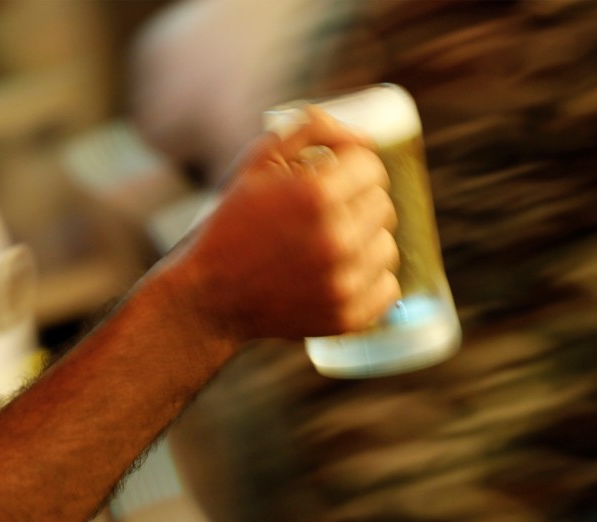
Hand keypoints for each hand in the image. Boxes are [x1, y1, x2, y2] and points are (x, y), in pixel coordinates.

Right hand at [158, 108, 400, 341]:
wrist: (208, 298)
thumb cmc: (231, 224)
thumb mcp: (257, 163)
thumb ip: (310, 130)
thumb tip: (363, 138)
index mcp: (315, 194)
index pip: (371, 167)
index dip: (352, 169)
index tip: (334, 179)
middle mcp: (335, 239)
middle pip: (381, 205)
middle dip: (357, 203)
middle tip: (325, 214)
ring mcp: (344, 282)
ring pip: (386, 246)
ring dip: (365, 241)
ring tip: (329, 245)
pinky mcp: (348, 317)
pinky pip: (388, 287)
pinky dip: (369, 280)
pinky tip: (339, 274)